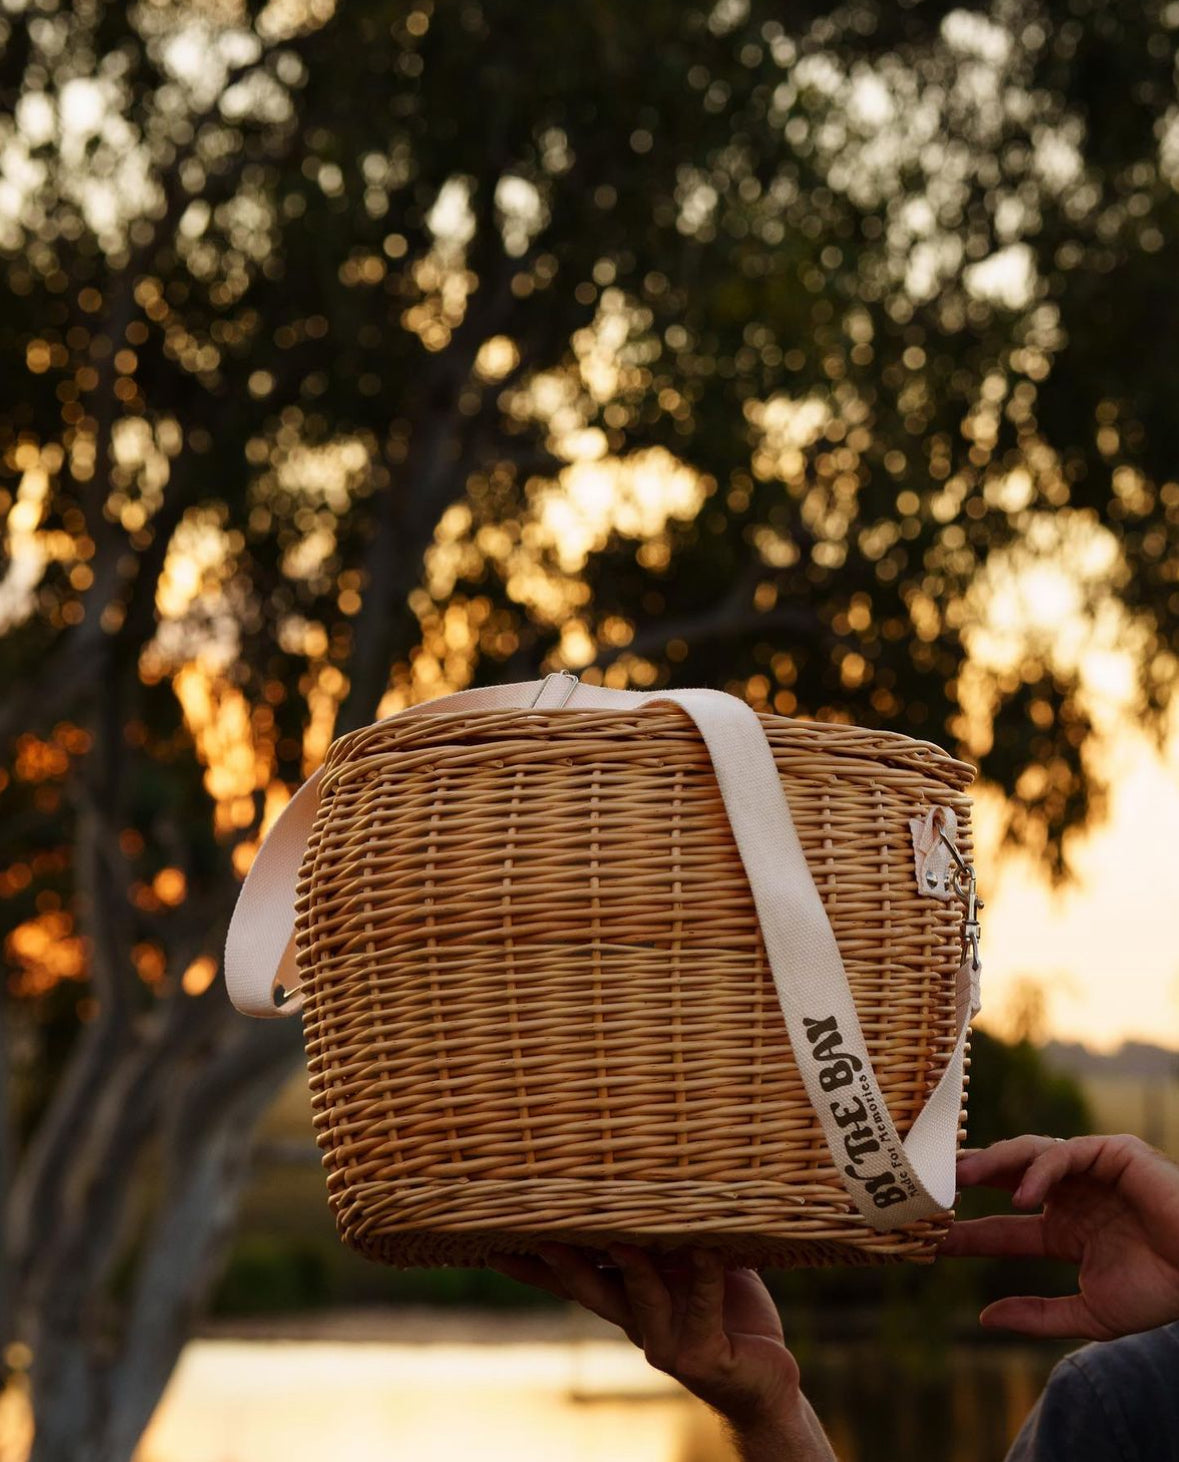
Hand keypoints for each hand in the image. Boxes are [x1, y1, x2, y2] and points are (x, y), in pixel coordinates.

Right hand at [488, 1243, 835, 1460]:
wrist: (769, 1384)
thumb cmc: (732, 1314)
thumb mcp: (700, 1269)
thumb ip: (678, 1237)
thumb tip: (664, 1181)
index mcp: (631, 1300)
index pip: (574, 1278)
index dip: (537, 1264)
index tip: (497, 1243)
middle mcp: (639, 1324)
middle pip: (590, 1289)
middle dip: (562, 1262)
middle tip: (537, 1235)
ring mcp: (667, 1344)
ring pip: (640, 1296)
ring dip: (631, 1266)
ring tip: (621, 1238)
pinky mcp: (702, 1356)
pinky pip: (703, 1306)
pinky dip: (708, 1276)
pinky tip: (709, 1250)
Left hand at [943, 1133, 1178, 1339]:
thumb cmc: (1160, 1292)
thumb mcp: (1090, 1312)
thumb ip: (1039, 1315)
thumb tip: (985, 1319)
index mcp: (1066, 1229)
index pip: (1004, 1228)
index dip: (969, 1233)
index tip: (930, 1238)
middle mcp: (1072, 1196)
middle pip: (1006, 1178)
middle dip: (968, 1181)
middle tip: (929, 1187)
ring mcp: (1090, 1172)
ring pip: (1027, 1155)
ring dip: (991, 1162)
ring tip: (960, 1177)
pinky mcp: (1112, 1153)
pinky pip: (1065, 1153)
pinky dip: (1041, 1170)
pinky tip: (1023, 1195)